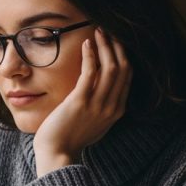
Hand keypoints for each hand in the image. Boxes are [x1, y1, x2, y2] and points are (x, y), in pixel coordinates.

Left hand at [33, 28, 131, 175]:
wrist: (57, 155)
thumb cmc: (71, 138)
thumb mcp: (95, 123)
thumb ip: (102, 107)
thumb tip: (102, 89)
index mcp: (116, 111)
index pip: (128, 77)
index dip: (123, 56)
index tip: (116, 41)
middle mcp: (111, 107)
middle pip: (123, 69)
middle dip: (117, 47)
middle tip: (108, 31)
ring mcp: (97, 105)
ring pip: (110, 68)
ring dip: (105, 46)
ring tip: (99, 32)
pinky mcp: (80, 102)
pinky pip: (90, 73)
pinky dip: (90, 55)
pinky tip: (87, 44)